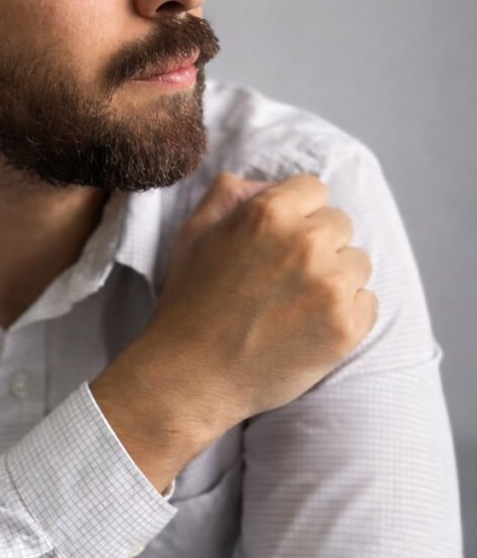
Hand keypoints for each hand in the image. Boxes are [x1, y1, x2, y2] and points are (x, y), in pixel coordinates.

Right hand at [150, 172, 376, 433]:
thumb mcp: (194, 232)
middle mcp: (305, 242)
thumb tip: (262, 183)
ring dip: (335, 277)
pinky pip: (368, 302)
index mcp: (268, 212)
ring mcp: (330, 286)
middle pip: (340, 223)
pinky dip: (346, 313)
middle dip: (318, 244)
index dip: (297, 212)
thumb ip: (228, 194)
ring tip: (297, 302)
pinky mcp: (347, 326)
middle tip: (286, 275)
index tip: (281, 238)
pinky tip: (310, 325)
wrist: (192, 374)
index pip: (314, 189)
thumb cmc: (190, 302)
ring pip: (358, 262)